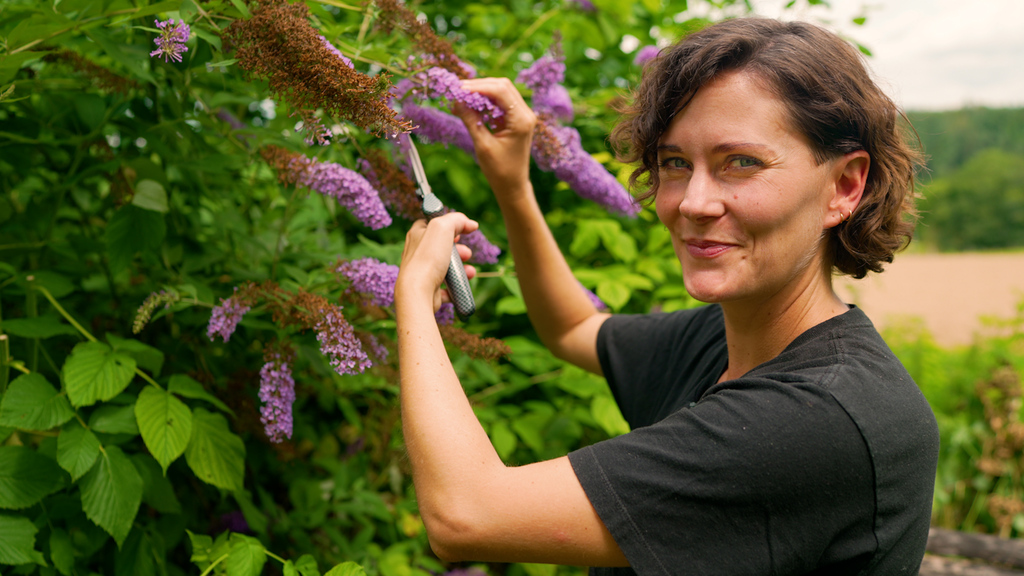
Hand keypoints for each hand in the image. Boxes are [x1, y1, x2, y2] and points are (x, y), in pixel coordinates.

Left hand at [396, 213, 477, 312]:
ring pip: (445, 268)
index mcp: (416, 235)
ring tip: (470, 271)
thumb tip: (470, 223)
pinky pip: (445, 287)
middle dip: (459, 250)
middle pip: (441, 247)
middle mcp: (416, 253)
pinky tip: (462, 284)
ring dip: (461, 268)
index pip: (431, 224)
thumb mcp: (443, 228)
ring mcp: (421, 272)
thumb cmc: (427, 259)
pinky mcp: (427, 289)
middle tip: (467, 253)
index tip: (460, 231)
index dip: (447, 225)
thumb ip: (456, 220)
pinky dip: (455, 286)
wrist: (418, 292)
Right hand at [454, 78, 536, 196]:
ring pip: (501, 92)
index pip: (500, 91)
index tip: (459, 89)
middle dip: (479, 86)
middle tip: (458, 91)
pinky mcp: (516, 119)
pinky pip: (500, 102)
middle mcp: (525, 113)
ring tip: (461, 97)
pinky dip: (485, 101)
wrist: (513, 186)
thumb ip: (471, 120)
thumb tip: (456, 101)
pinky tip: (470, 105)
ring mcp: (522, 115)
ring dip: (481, 91)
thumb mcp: (483, 145)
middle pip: (502, 86)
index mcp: (521, 120)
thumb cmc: (499, 170)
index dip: (478, 87)